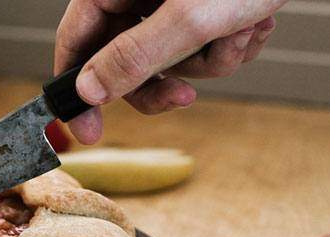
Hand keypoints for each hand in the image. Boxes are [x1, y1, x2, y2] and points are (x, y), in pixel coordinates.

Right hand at [54, 0, 284, 143]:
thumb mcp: (187, 18)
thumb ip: (133, 57)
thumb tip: (88, 92)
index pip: (76, 41)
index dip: (76, 91)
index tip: (88, 131)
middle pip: (124, 62)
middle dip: (162, 82)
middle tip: (183, 98)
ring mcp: (169, 3)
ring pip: (170, 62)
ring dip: (210, 59)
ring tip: (240, 29)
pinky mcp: (201, 10)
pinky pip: (200, 51)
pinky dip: (229, 47)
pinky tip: (253, 22)